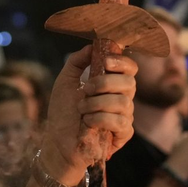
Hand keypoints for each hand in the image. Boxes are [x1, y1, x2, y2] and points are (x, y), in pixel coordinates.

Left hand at [42, 46, 136, 175]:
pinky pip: (121, 122)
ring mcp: (124, 116)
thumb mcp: (65, 82)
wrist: (57, 140)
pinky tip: (87, 123)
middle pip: (129, 83)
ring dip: (96, 104)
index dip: (121, 62)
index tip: (104, 61)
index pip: (129, 69)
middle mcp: (122, 98)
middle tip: (85, 90)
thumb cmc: (62, 112)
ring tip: (82, 110)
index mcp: (111, 84)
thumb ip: (76, 61)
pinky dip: (100, 119)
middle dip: (104, 83)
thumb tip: (91, 46)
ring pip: (123, 102)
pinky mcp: (123, 134)